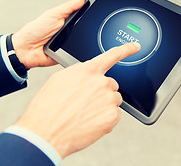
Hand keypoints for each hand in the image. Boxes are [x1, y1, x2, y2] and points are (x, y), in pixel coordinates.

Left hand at [12, 0, 85, 68]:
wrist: (26, 49)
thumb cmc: (35, 30)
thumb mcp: (53, 14)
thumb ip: (68, 7)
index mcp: (68, 20)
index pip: (84, 15)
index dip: (91, 12)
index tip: (97, 8)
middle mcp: (72, 31)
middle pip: (87, 29)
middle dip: (87, 28)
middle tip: (78, 26)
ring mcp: (72, 43)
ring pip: (85, 42)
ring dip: (82, 41)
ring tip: (71, 37)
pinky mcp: (70, 55)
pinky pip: (79, 54)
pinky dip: (78, 52)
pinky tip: (72, 48)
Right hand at [15, 42, 140, 158]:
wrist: (45, 133)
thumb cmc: (48, 108)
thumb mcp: (59, 80)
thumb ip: (79, 72)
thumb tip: (87, 72)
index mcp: (88, 71)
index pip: (112, 55)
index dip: (125, 50)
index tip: (135, 46)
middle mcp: (101, 82)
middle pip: (111, 84)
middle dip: (102, 92)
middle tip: (85, 103)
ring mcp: (108, 99)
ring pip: (113, 100)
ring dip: (104, 105)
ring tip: (85, 114)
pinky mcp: (112, 116)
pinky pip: (114, 115)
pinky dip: (105, 119)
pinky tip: (90, 122)